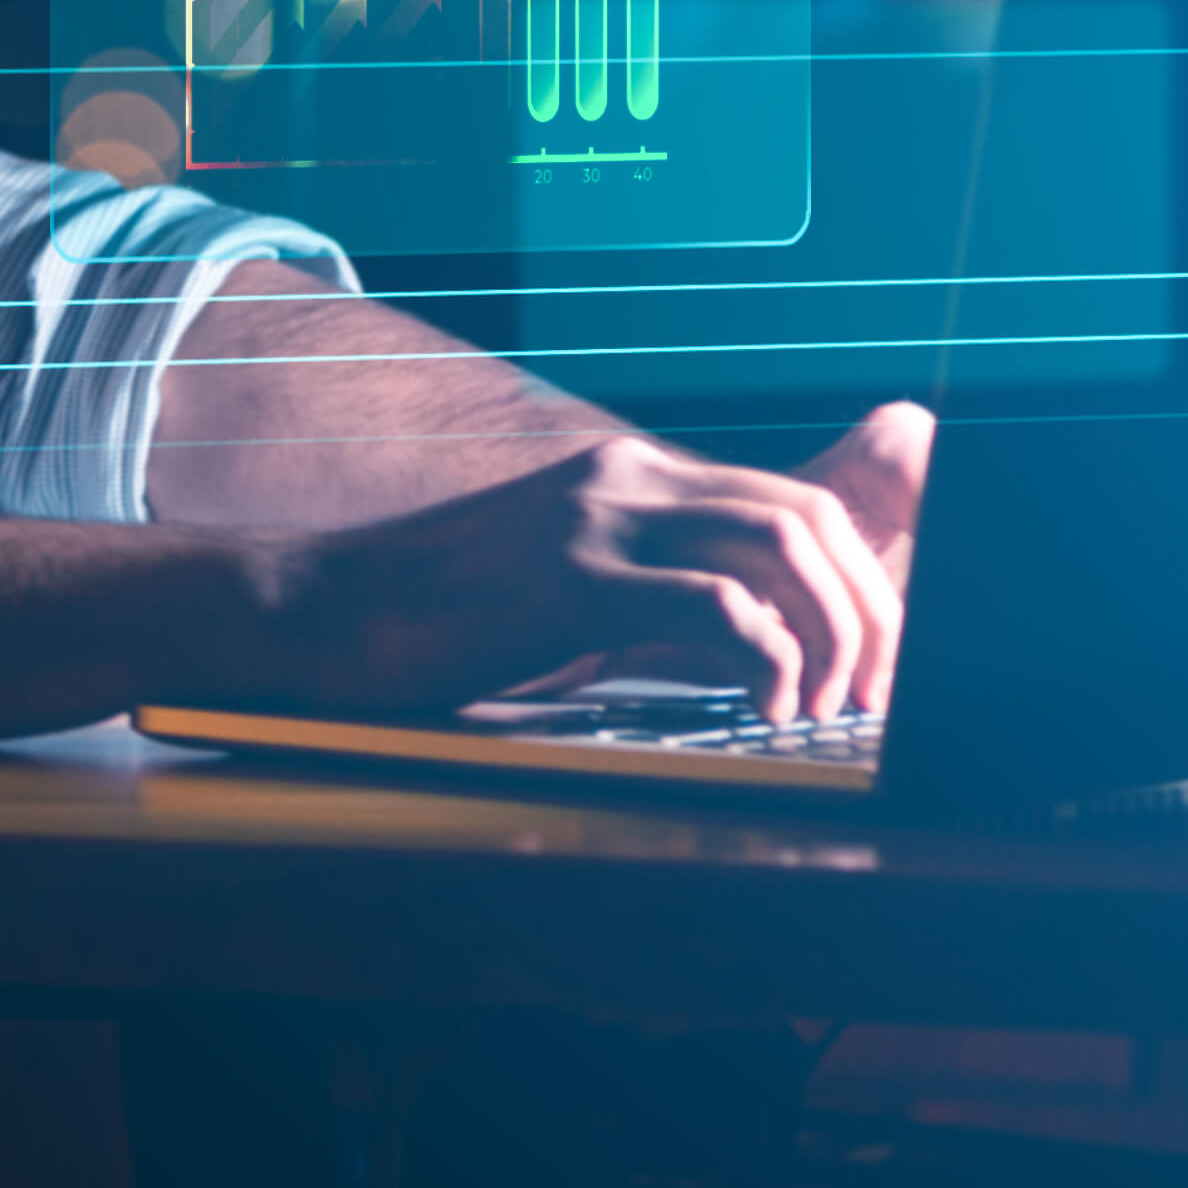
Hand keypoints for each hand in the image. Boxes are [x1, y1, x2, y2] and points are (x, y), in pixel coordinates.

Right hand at [271, 411, 921, 723]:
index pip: (792, 500)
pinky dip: (769, 661)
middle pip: (808, 518)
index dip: (862, 581)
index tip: (875, 661)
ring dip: (834, 636)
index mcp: (625, 477)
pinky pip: (717, 606)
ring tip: (824, 707)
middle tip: (871, 695)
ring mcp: (595, 521)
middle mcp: (622, 479)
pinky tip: (762, 710)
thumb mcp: (556, 588)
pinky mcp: (569, 581)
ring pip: (781, 547)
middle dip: (870, 611)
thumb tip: (747, 647)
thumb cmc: (428, 619)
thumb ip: (645, 594)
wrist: (312, 611)